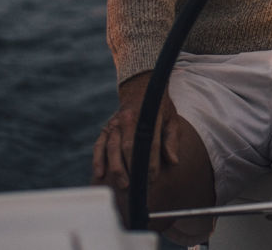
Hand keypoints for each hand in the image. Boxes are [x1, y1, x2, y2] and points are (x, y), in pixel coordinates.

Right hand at [91, 72, 180, 189]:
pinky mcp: (106, 128)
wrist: (140, 86)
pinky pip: (99, 145)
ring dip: (116, 167)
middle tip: (136, 186)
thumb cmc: (158, 106)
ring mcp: (115, 123)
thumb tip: (173, 161)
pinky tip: (99, 174)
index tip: (152, 178)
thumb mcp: (170, 118)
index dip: (150, 162)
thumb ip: (172, 139)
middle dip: (132, 168)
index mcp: (147, 115)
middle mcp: (128, 119)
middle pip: (128, 146)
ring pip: (112, 147)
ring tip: (123, 184)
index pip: (149, 143)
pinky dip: (98, 159)